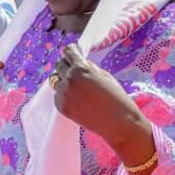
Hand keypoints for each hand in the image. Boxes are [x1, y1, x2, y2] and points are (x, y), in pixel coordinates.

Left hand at [51, 45, 153, 168]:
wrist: (118, 122)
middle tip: (76, 72)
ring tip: (78, 88)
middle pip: (59, 65)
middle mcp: (69, 79)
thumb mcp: (104, 75)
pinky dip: (64, 95)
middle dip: (67, 66)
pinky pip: (58, 96)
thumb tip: (78, 61)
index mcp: (81, 68)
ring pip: (56, 81)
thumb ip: (89, 67)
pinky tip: (77, 100)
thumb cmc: (116, 97)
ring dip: (64, 81)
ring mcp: (63, 94)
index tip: (72, 53)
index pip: (68, 52)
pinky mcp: (61, 107)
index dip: (71, 52)